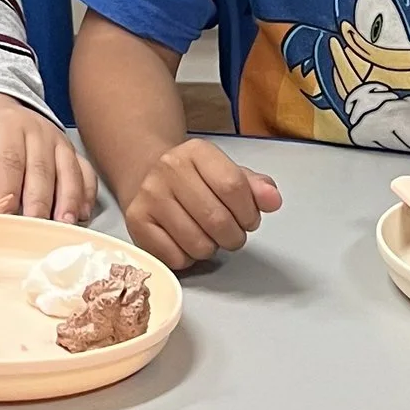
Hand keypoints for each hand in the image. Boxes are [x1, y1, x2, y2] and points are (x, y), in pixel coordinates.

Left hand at [0, 96, 95, 220]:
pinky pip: (85, 172)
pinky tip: (82, 213)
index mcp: (6, 127)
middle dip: (39, 202)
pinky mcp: (71, 152)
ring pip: (68, 171)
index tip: (4, 217)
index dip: (8, 190)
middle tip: (36, 230)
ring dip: (68, 200)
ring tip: (64, 225)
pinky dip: (86, 193)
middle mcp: (37, 131)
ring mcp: (57, 141)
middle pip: (41, 169)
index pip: (9, 161)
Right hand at [122, 139, 282, 269]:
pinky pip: (176, 258)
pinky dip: (188, 258)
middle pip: (217, 220)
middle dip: (234, 236)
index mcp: (196, 151)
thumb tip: (273, 200)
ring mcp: (149, 195)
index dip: (249, 213)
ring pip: (198, 244)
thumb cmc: (195, 180)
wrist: (146, 175)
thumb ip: (256, 187)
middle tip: (231, 233)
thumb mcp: (227, 173)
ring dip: (211, 248)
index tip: (249, 220)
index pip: (233, 187)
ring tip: (207, 236)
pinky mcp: (136, 221)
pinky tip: (185, 242)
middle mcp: (168, 169)